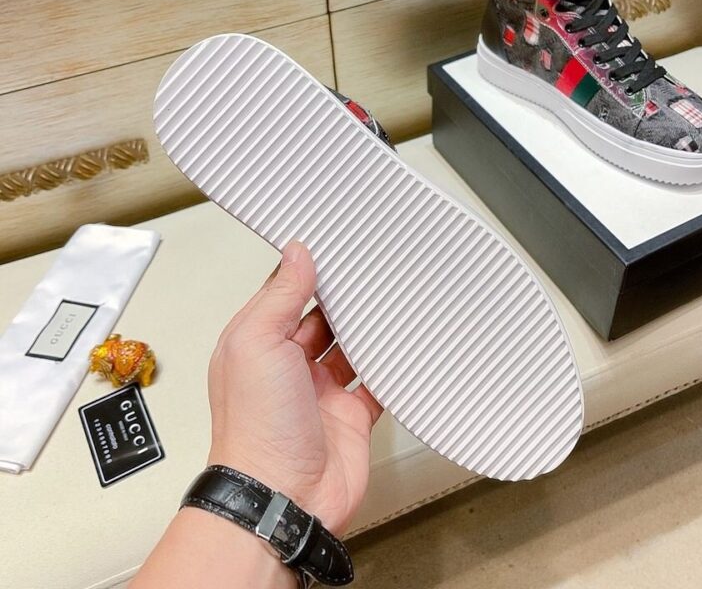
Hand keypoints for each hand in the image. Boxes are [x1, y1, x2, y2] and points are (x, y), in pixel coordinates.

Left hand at [206, 240, 381, 535]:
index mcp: (258, 344)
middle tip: (369, 271)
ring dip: (367, 330)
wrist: (283, 498)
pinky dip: (389, 368)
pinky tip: (401, 348)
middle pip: (322, 319)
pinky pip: (375, 384)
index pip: (285, 294)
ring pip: (350, 348)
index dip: (307, 272)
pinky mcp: (350, 417)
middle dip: (343, 300)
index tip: (332, 248)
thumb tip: (296, 254)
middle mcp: (288, 367)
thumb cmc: (256, 429)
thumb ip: (280, 296)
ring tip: (390, 300)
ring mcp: (321, 393)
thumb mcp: (258, 343)